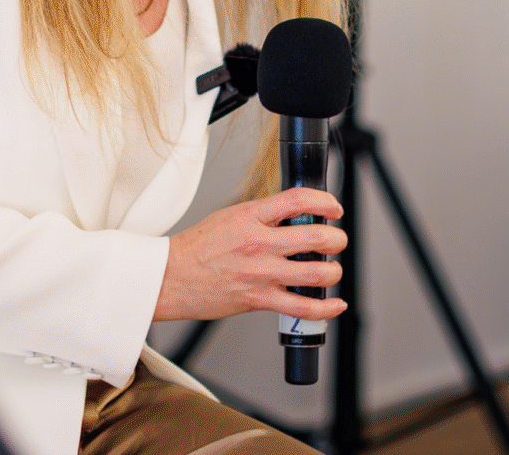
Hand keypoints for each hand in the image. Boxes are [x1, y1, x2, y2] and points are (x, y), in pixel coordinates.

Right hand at [153, 187, 347, 323]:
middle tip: (337, 240)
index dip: (325, 202)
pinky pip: (302, 308)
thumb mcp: (231, 216)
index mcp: (252, 217)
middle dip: (337, 239)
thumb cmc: (198, 248)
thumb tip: (294, 216)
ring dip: (334, 271)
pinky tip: (334, 304)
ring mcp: (261, 273)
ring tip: (332, 270)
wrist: (171, 277)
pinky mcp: (259, 300)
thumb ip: (263, 215)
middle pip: (316, 236)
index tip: (333, 208)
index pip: (298, 200)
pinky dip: (325, 308)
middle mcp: (260, 243)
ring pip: (316, 273)